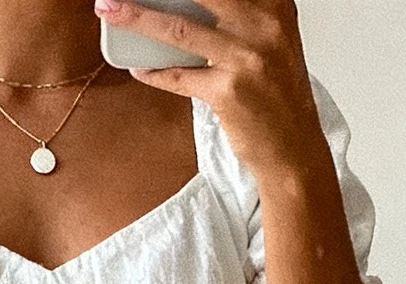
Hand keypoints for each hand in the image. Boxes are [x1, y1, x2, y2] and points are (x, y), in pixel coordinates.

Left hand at [94, 0, 323, 183]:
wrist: (294, 147)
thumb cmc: (278, 95)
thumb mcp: (272, 40)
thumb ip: (242, 15)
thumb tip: (188, 4)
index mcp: (274, 6)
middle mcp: (262, 25)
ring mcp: (244, 58)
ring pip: (178, 30)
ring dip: (137, 18)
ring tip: (111, 9)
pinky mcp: (227, 93)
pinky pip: (178, 77)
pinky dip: (154, 72)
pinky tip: (137, 67)